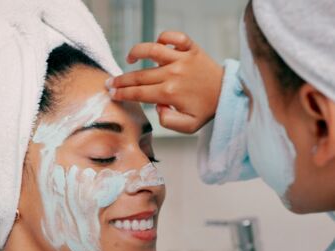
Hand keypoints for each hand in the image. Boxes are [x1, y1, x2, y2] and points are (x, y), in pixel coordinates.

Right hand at [107, 31, 223, 133]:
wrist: (227, 94)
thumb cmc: (206, 111)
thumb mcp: (187, 127)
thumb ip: (168, 122)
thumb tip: (157, 107)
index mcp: (169, 94)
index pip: (139, 93)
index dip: (122, 94)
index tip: (112, 94)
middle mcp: (173, 74)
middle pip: (139, 75)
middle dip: (121, 80)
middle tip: (109, 82)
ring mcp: (181, 59)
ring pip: (151, 50)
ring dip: (136, 53)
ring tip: (130, 59)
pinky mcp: (191, 48)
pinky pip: (174, 36)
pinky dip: (164, 37)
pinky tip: (158, 46)